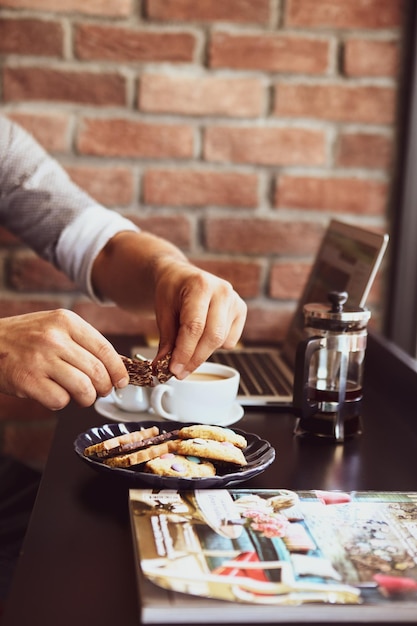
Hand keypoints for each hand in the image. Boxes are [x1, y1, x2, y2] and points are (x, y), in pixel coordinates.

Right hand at [0, 309, 128, 409]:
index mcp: (66, 321)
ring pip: (83, 388)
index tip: (122, 381)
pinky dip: (61, 402)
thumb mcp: (53, 326)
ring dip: (87, 398)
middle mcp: (54, 338)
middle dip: (104, 387)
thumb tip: (114, 367)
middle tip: (100, 391)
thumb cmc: (24, 338)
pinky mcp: (27, 380)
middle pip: (97, 371)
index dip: (118, 369)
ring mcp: (40, 359)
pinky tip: (53, 393)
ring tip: (81, 396)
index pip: (104, 348)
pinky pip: (60, 400)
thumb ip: (81, 341)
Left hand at [153, 260, 246, 377]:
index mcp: (200, 285)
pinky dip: (215, 347)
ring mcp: (235, 300)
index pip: (194, 326)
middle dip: (195, 359)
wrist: (181, 276)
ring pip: (221, 341)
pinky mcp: (241, 310)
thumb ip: (167, 340)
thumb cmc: (171, 291)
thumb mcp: (163, 311)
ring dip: (202, 354)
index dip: (185, 352)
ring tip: (186, 353)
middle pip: (212, 336)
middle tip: (179, 372)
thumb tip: (164, 367)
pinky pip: (231, 341)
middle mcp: (222, 291)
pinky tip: (203, 336)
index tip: (174, 369)